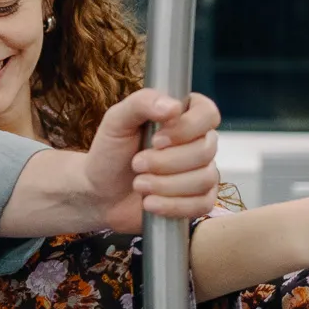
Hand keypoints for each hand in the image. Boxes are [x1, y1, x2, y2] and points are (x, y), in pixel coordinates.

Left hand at [84, 89, 219, 233]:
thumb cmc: (111, 152)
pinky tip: (150, 203)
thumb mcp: (117, 120)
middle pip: (206, 150)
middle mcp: (198, 141)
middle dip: (166, 162)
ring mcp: (202, 172)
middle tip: (137, 164)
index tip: (156, 140)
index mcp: (183, 115)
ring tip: (138, 184)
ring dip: (166, 185)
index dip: (187, 128)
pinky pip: (203, 204)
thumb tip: (173, 107)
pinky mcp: (199, 200)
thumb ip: (142, 103)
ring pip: (204, 178)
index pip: (208, 113)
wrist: (101, 193)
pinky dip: (173, 205)